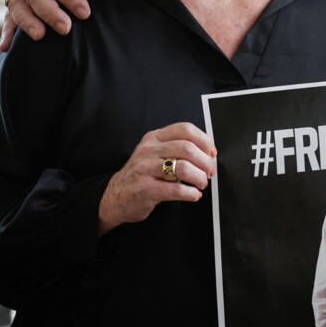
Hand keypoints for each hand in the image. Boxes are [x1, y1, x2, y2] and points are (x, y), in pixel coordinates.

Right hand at [98, 122, 216, 234]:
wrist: (114, 197)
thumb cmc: (141, 175)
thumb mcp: (154, 153)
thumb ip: (176, 149)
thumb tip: (208, 152)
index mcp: (154, 138)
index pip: (185, 129)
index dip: (204, 140)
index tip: (211, 153)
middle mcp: (149, 150)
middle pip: (187, 148)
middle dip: (205, 162)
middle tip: (209, 172)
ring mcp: (145, 169)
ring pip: (183, 168)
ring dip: (199, 178)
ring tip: (201, 184)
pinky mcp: (145, 189)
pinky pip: (176, 190)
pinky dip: (190, 193)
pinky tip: (193, 195)